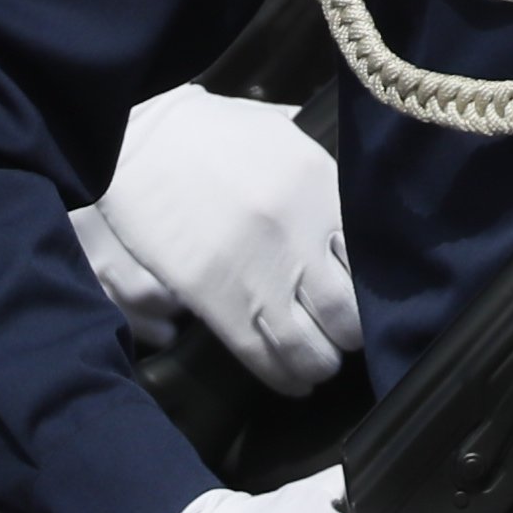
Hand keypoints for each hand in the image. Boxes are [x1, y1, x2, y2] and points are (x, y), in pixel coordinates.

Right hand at [88, 88, 360, 395]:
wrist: (138, 139)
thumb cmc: (210, 130)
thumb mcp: (281, 132)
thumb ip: (319, 167)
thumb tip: (353, 186)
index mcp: (321, 188)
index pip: (371, 259)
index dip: (375, 290)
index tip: (373, 300)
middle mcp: (299, 234)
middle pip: (348, 310)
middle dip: (351, 333)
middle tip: (346, 337)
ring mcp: (258, 270)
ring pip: (311, 345)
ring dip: (321, 363)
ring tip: (321, 365)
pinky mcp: (214, 297)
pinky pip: (262, 353)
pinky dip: (284, 376)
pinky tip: (294, 382)